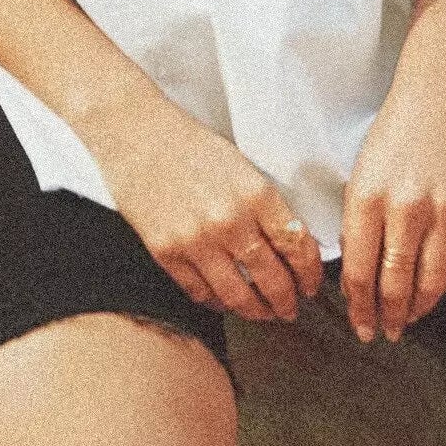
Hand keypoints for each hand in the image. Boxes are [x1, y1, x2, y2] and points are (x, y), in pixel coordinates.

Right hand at [86, 92, 325, 320]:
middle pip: (273, 279)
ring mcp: (196, 240)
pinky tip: (222, 299)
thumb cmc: (186, 142)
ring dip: (255, 310)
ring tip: (261, 313)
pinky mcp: (166, 252)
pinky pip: (199, 292)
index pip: (297, 246)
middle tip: (289, 308)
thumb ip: (263, 204)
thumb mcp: (239, 164)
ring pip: (238, 296)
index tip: (309, 284)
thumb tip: (287, 242)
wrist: (135, 132)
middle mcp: (229, 220)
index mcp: (255, 192)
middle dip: (286, 301)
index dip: (309, 273)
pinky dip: (216, 301)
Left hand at [339, 72, 445, 343]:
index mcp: (367, 196)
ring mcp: (445, 210)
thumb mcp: (363, 168)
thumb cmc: (398, 127)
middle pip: (394, 285)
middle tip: (386, 332)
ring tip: (411, 317)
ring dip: (419, 308)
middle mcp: (405, 208)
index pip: (358, 270)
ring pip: (430, 283)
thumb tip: (355, 266)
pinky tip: (441, 289)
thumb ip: (359, 217)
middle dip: (388, 317)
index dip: (359, 307)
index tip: (361, 324)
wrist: (443, 90)